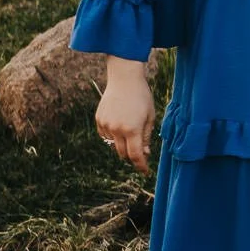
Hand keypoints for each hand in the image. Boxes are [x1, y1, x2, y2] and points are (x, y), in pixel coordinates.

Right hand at [95, 59, 154, 173]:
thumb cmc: (142, 96)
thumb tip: (144, 153)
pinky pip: (106, 135)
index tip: (145, 172)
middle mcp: (117, 129)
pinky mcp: (99, 120)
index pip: (135, 155)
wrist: (124, 78)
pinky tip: (120, 124)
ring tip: (130, 131)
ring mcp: (106, 125)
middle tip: (140, 152)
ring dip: (122, 144)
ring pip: (113, 145)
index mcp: (132, 129)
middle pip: (123, 153)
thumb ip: (146, 136)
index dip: (141, 166)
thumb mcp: (150, 116)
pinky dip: (113, 136)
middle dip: (132, 156)